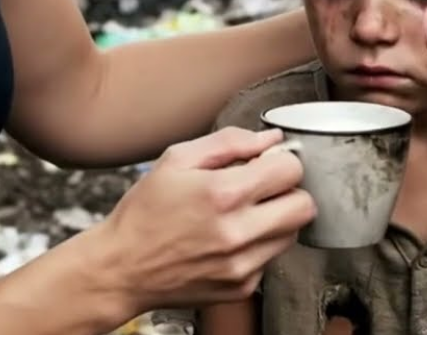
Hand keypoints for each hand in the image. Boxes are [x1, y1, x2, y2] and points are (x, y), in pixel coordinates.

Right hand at [98, 126, 314, 309]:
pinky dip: (260, 243)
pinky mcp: (241, 287)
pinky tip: (232, 236)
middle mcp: (238, 234)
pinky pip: (271, 258)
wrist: (121, 268)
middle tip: (265, 185)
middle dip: (289, 189)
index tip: (267, 161)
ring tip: (246, 211)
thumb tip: (270, 138)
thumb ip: (230, 142)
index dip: (282, 158)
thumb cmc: (145, 211)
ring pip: (293, 233)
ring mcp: (241, 266)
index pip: (290, 170)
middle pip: (304, 206)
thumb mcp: (177, 159)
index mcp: (223, 194)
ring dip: (278, 217)